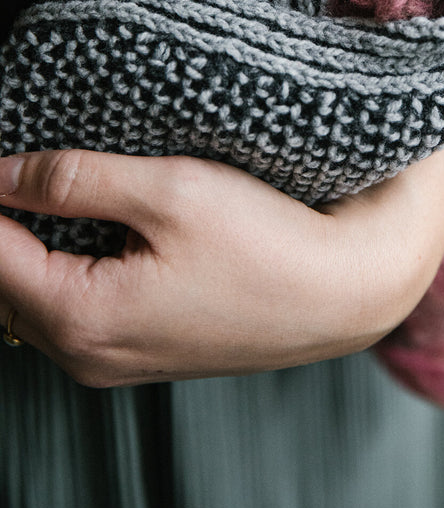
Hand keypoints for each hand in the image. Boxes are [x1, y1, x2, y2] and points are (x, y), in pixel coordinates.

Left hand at [0, 149, 430, 385]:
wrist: (346, 291)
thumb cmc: (269, 243)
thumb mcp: (170, 192)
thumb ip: (72, 180)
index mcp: (81, 317)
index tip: (1, 147)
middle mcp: (87, 355)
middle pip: (4, 282)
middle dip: (3, 221)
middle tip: (19, 163)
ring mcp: (116, 360)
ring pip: (35, 298)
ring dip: (29, 245)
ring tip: (45, 185)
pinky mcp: (145, 351)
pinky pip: (73, 309)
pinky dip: (62, 265)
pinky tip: (86, 223)